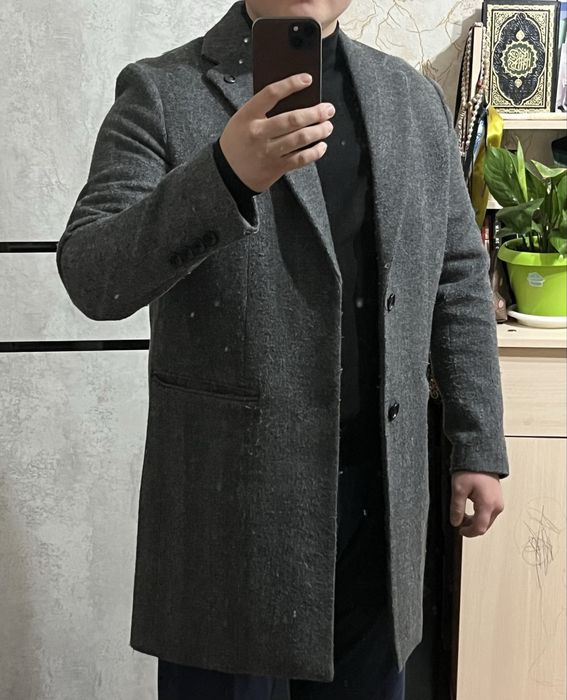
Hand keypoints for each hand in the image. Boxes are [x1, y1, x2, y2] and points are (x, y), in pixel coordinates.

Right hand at [219, 73, 334, 192]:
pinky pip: (300, 159)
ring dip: (318, 131)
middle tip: (327, 109)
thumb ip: (262, 110)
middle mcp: (259, 133)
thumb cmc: (236, 143)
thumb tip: (293, 100)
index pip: (271, 94)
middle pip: (292, 119)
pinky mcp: (276, 167)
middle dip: (315, 113)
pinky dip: (314, 152)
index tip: (307, 80)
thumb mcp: (241, 120)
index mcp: (248, 116)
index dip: (291, 84)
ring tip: (327, 126)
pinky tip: (321, 146)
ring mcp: (268, 151)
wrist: (226, 173)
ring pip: (300, 139)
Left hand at [450, 471, 504, 536]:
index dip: (468, 533)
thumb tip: (455, 522)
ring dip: (475, 521)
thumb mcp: (458, 490)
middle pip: (485, 526)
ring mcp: (499, 502)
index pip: (479, 528)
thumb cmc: (471, 470)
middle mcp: (497, 506)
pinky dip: (480, 514)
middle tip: (459, 521)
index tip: (459, 530)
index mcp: (488, 505)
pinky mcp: (498, 499)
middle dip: (471, 527)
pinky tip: (471, 508)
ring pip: (487, 520)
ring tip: (463, 513)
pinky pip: (490, 512)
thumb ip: (457, 508)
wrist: (480, 457)